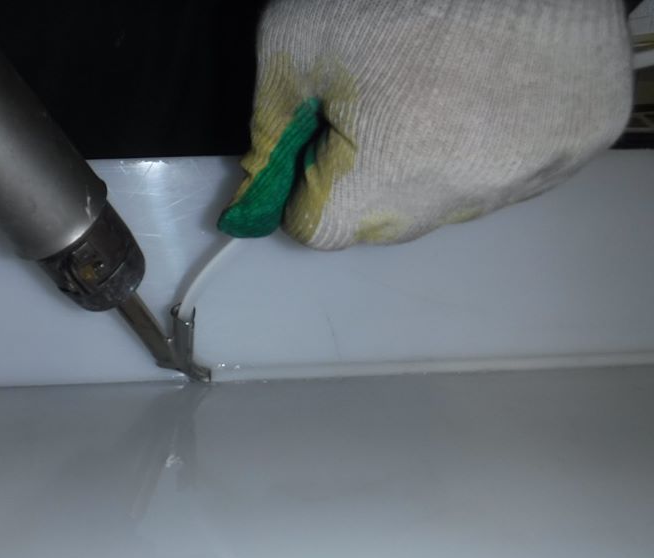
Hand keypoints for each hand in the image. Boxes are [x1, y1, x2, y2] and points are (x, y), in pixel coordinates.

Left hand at [219, 0, 632, 249]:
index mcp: (385, 176)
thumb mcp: (295, 43)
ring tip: (439, 88)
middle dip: (367, 178)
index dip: (306, 185)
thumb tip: (255, 193)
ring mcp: (531, 171)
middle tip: (379, 104)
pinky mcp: (584, 139)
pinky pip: (518, 169)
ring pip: (454, 201)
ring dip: (434, 164)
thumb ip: (269, 130)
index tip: (314, 144)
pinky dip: (497, 141)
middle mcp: (463, 194)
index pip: (320, 230)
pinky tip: (492, 88)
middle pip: (387, 222)